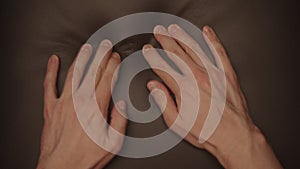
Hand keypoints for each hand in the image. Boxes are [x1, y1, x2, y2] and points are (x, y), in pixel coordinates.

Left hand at [37, 40, 126, 168]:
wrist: (61, 167)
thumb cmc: (86, 157)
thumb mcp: (113, 143)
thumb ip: (120, 120)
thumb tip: (122, 104)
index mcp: (96, 108)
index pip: (107, 79)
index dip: (113, 65)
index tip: (116, 56)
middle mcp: (80, 101)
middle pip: (92, 72)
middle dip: (100, 56)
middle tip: (105, 45)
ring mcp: (63, 102)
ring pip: (74, 73)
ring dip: (82, 58)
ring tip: (87, 48)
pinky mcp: (50, 107)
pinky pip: (49, 85)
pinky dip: (51, 72)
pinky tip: (53, 62)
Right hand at [143, 25, 282, 168]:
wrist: (234, 135)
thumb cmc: (207, 131)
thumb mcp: (177, 122)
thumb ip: (163, 101)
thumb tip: (153, 86)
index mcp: (183, 88)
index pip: (163, 66)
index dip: (153, 56)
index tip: (148, 50)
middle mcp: (197, 77)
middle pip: (176, 53)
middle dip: (165, 40)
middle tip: (158, 32)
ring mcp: (213, 73)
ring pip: (194, 48)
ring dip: (182, 36)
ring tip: (174, 29)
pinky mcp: (227, 73)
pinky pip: (219, 52)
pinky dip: (212, 40)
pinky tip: (207, 32)